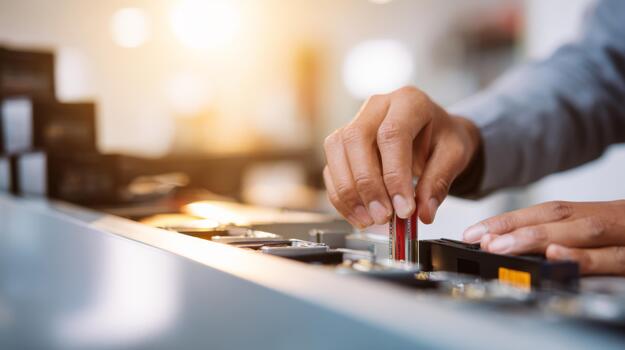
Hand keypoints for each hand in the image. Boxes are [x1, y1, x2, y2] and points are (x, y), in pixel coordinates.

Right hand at [323, 86, 480, 227]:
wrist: (434, 132)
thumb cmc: (442, 138)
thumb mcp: (454, 155)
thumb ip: (439, 182)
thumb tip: (424, 212)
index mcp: (409, 102)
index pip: (393, 134)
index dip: (395, 175)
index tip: (404, 209)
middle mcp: (377, 106)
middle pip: (356, 139)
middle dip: (367, 185)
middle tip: (383, 216)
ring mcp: (355, 122)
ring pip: (337, 151)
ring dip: (348, 192)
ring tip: (369, 220)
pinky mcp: (342, 143)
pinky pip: (332, 168)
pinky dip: (341, 197)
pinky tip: (359, 216)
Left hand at [463, 200, 624, 275]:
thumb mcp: (607, 231)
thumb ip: (574, 235)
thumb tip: (526, 245)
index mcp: (602, 213)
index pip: (550, 211)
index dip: (510, 218)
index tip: (474, 230)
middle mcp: (616, 219)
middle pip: (561, 217)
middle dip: (514, 227)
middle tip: (476, 237)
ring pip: (585, 233)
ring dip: (538, 237)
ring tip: (500, 245)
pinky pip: (616, 259)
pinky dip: (586, 258)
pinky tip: (558, 256)